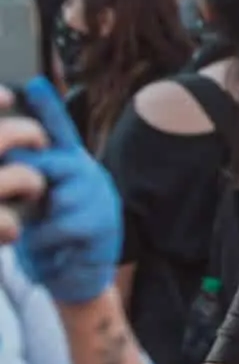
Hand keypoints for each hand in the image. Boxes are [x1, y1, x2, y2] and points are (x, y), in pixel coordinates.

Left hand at [0, 80, 120, 302]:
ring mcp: (98, 196)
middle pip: (52, 161)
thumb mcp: (40, 206)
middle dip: (30, 178)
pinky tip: (53, 251)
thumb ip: (33, 182)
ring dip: (36, 222)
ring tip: (44, 238)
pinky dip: (44, 242)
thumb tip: (12, 156)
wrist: (79, 281)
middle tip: (29, 199)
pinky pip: (58, 225)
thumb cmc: (52, 241)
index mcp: (72, 166)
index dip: (47, 106)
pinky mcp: (101, 223)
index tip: (33, 82)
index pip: (60, 130)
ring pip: (53, 195)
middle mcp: (89, 174)